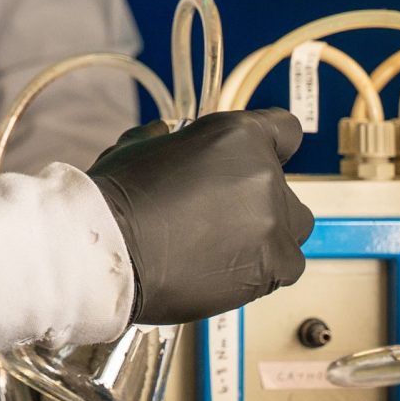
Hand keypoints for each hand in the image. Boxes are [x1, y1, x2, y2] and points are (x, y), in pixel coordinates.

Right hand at [88, 109, 312, 324]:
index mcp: (239, 134)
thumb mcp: (139, 146)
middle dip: (255, 198)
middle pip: (283, 186)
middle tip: (216, 215)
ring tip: (219, 247)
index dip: (268, 147)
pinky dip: (260, 269)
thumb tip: (168, 137)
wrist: (109, 252)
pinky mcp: (273, 264)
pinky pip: (284, 265)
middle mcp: (265, 174)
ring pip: (289, 228)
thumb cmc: (117, 200)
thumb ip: (169, 139)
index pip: (285, 131)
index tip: (253, 162)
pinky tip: (223, 269)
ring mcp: (273, 221)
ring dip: (263, 234)